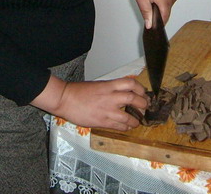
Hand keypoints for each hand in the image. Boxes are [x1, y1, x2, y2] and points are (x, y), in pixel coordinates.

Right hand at [31, 75, 147, 129]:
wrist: (65, 99)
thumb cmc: (79, 91)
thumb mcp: (99, 84)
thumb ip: (111, 89)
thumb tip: (123, 93)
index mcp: (109, 85)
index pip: (131, 84)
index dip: (140, 89)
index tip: (143, 93)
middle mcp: (111, 97)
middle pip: (134, 99)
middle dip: (143, 104)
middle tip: (144, 107)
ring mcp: (107, 110)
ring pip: (129, 117)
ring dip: (136, 120)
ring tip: (137, 121)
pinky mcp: (102, 121)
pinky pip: (119, 126)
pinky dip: (126, 127)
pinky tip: (127, 127)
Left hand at [133, 0, 178, 27]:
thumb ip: (146, 12)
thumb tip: (149, 25)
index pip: (164, 18)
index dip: (157, 24)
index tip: (151, 25)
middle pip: (165, 13)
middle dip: (156, 12)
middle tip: (147, 2)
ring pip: (166, 6)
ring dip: (159, 5)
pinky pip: (168, 0)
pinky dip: (162, 0)